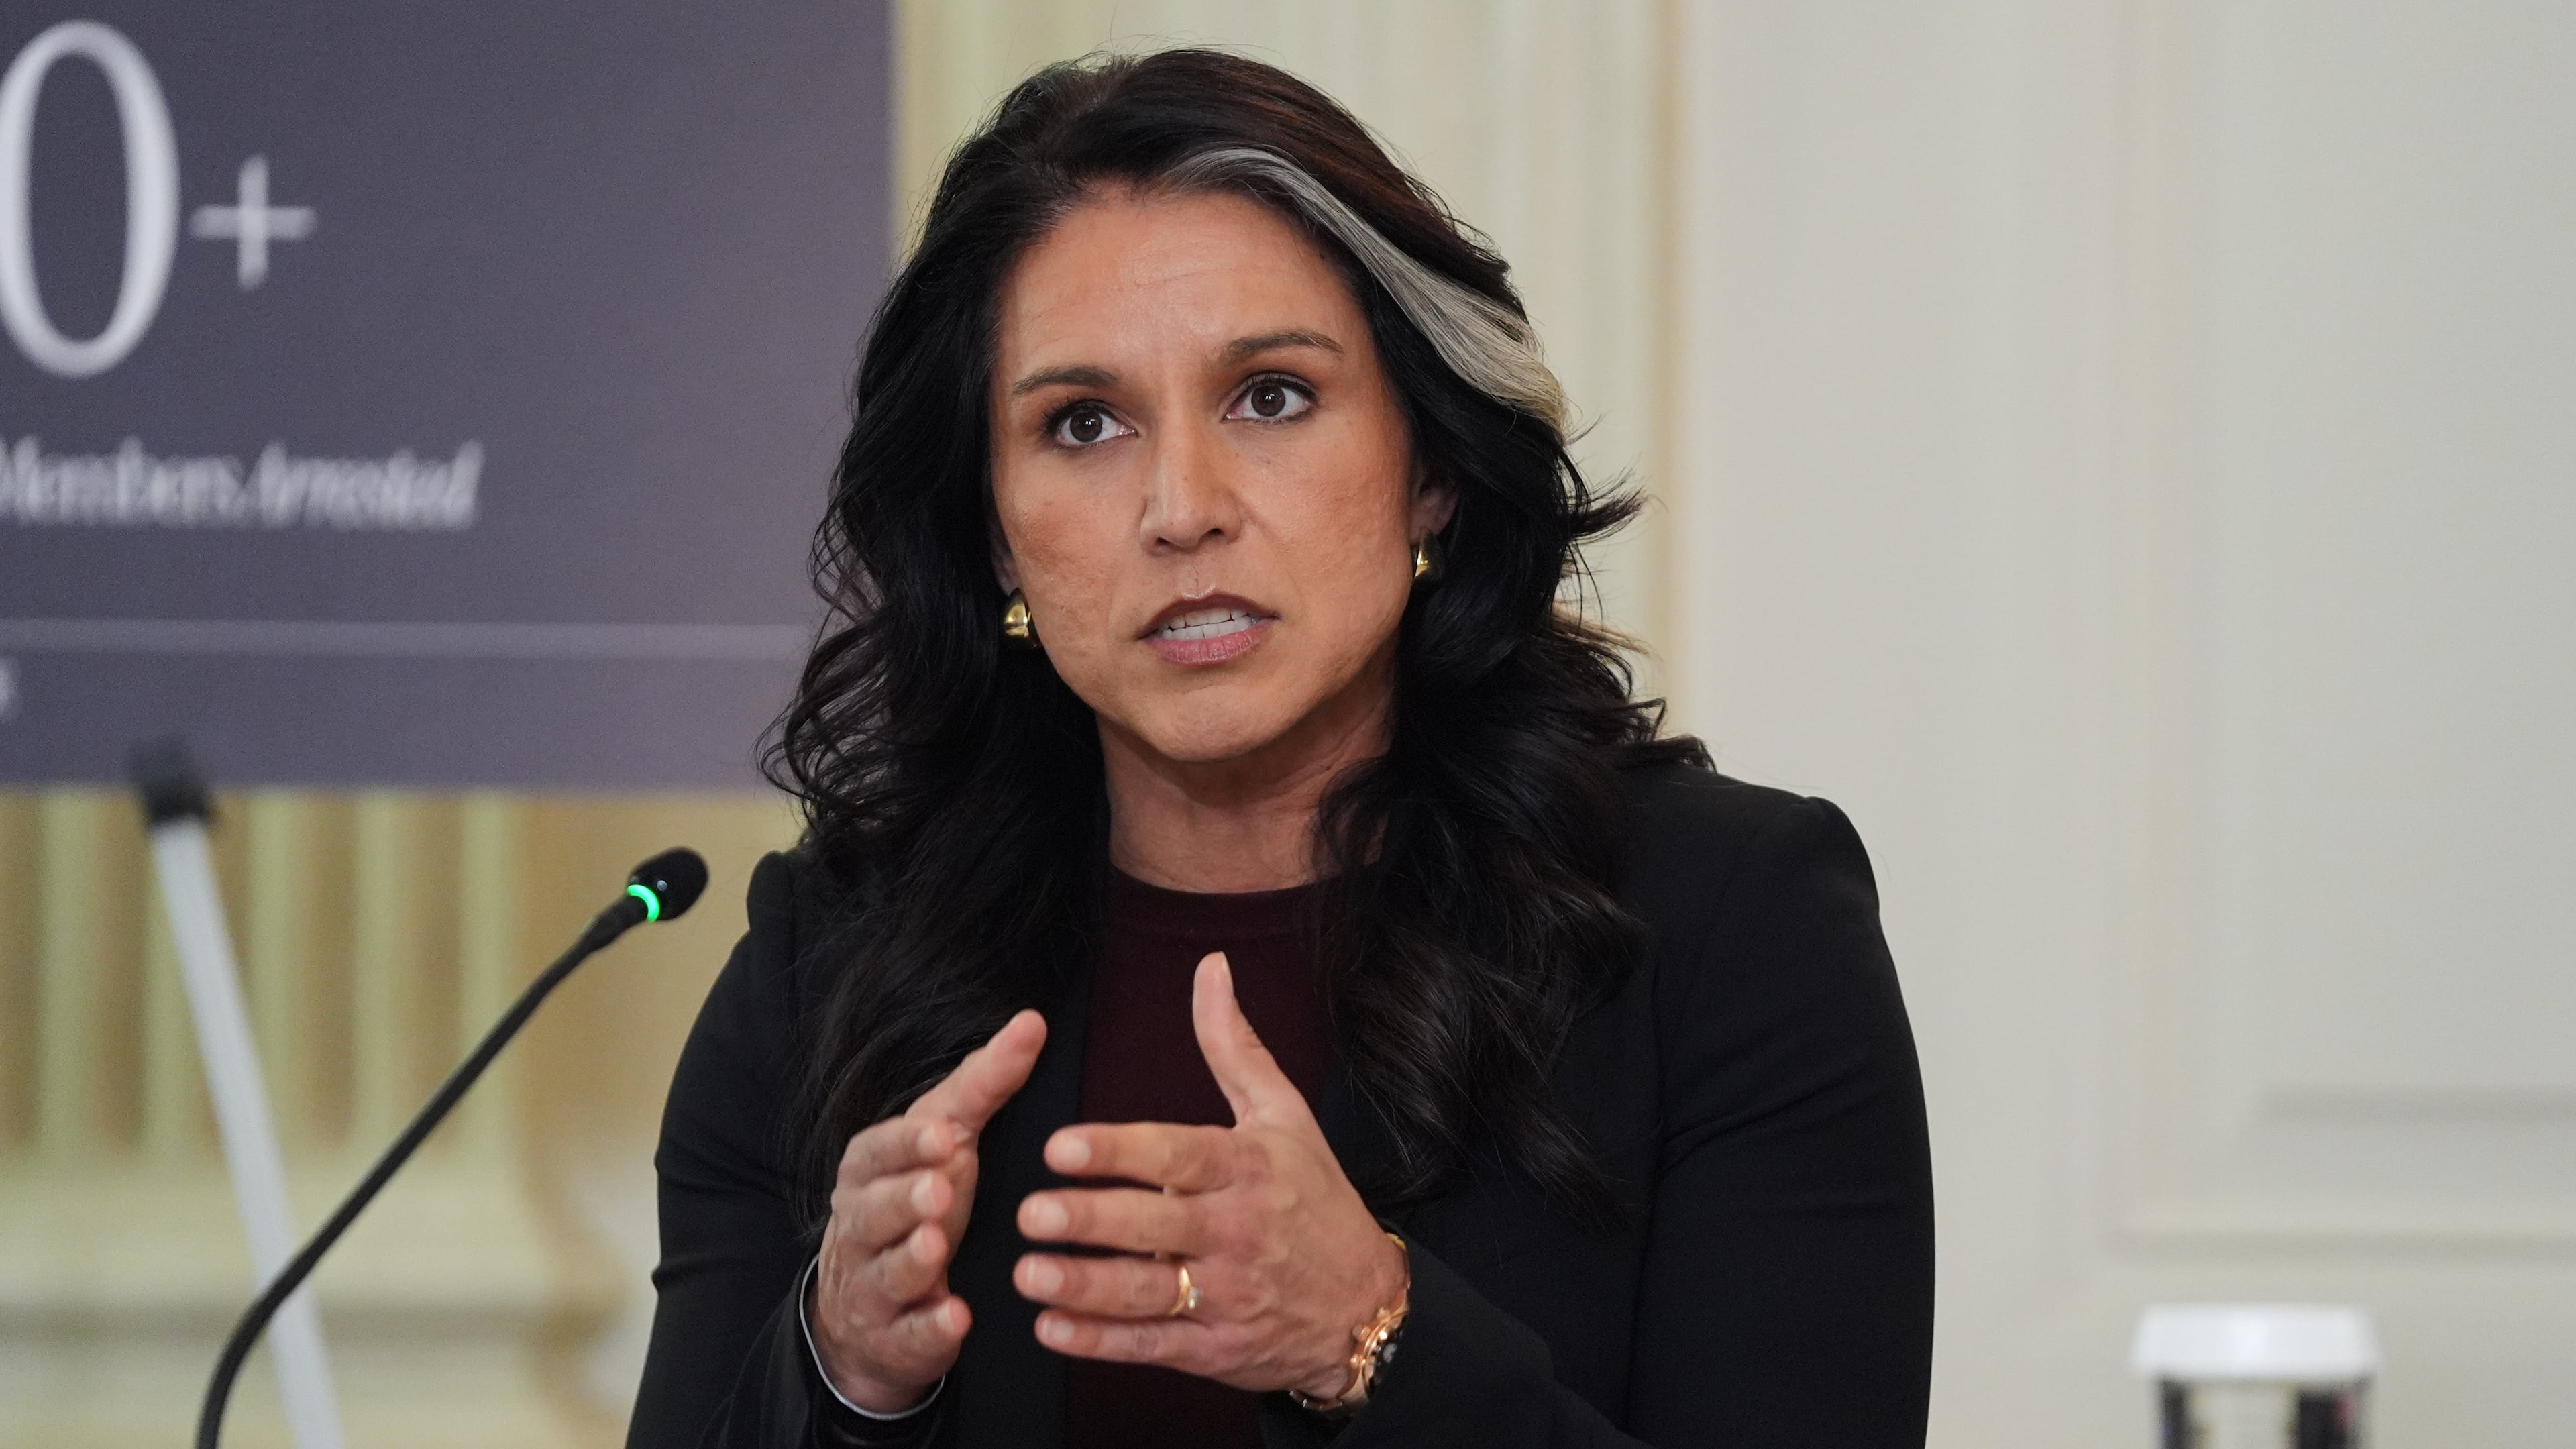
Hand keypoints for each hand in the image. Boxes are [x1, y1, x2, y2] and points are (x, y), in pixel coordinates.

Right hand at [810, 1010, 1046, 1412]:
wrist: (874, 1305)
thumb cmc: (920, 1202)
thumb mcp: (947, 1141)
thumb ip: (984, 1084)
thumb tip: (1031, 1021)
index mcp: (869, 1170)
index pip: (879, 1149)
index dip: (907, 1144)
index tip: (943, 1136)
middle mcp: (860, 1223)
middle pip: (874, 1209)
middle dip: (904, 1199)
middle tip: (937, 1190)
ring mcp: (872, 1283)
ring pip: (885, 1270)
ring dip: (911, 1258)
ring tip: (938, 1246)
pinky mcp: (892, 1337)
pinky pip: (908, 1334)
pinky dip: (929, 1328)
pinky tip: (955, 1318)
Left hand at [1012, 954, 1405, 1400]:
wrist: (1368, 1306)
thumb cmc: (1315, 1198)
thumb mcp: (1286, 1114)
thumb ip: (1235, 1046)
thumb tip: (1210, 969)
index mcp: (1247, 1168)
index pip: (1178, 1156)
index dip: (1119, 1151)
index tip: (1060, 1146)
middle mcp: (1237, 1231)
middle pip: (1155, 1224)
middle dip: (1091, 1220)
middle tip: (1030, 1212)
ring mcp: (1228, 1294)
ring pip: (1147, 1292)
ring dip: (1084, 1286)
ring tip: (1027, 1273)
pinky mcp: (1216, 1348)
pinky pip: (1151, 1346)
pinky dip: (1100, 1342)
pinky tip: (1052, 1330)